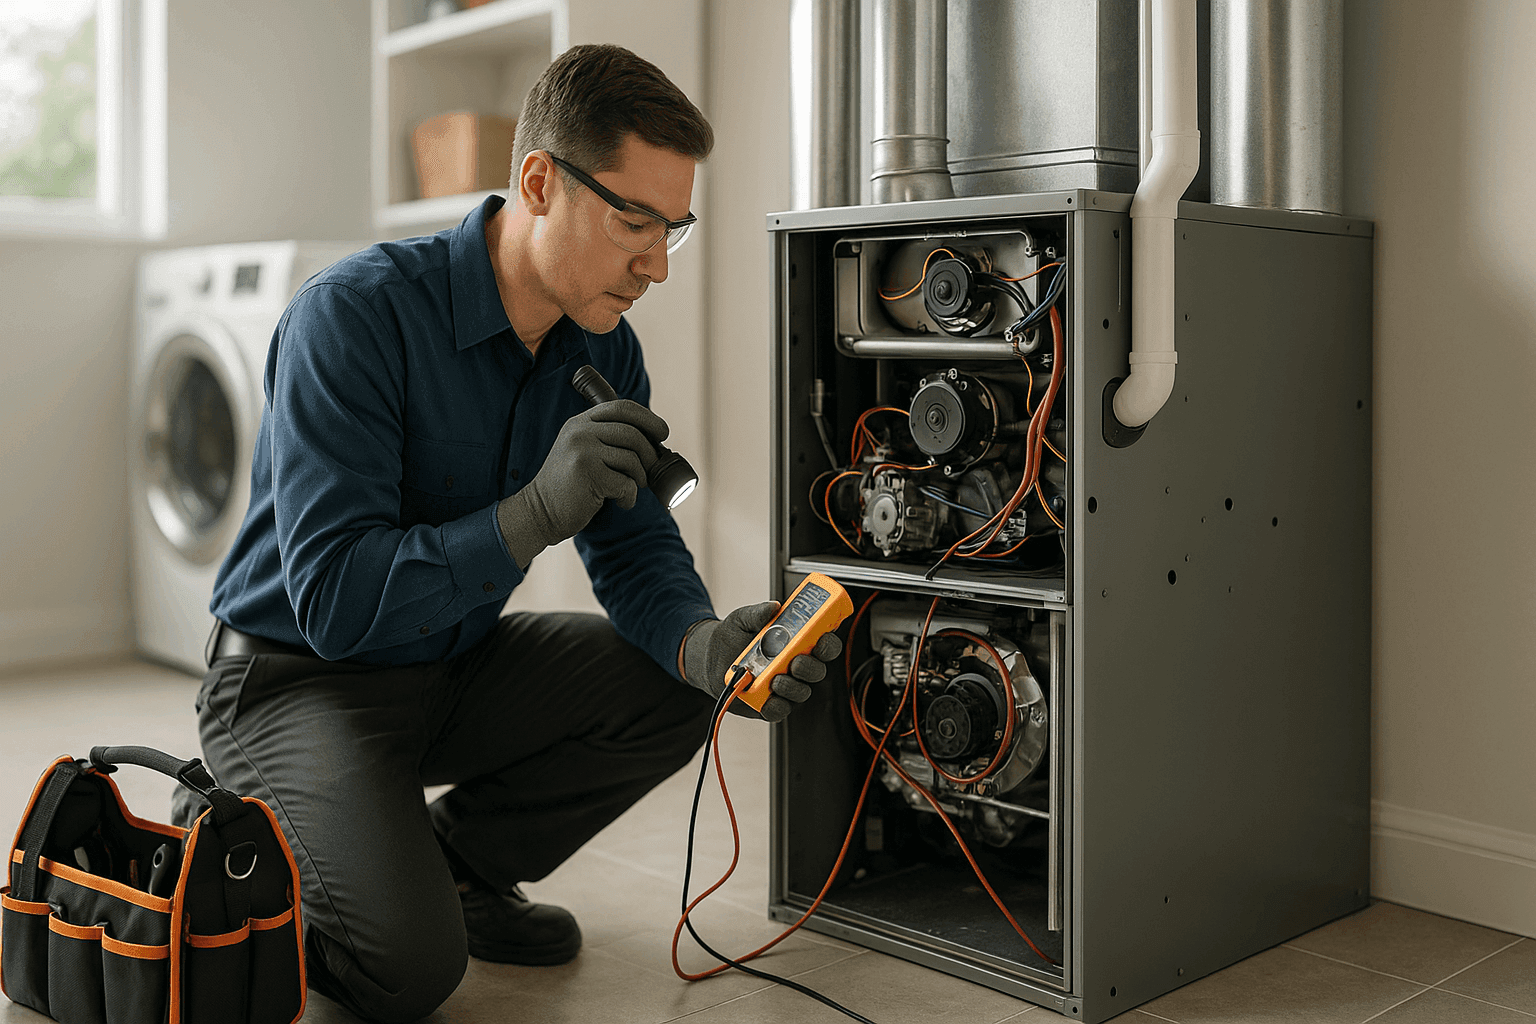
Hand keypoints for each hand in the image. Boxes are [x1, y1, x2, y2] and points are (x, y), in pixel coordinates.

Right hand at [497, 400, 668, 567]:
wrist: (540, 512)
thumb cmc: (571, 486)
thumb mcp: (584, 452)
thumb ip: (609, 440)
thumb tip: (655, 442)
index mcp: (580, 422)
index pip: (622, 408)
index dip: (648, 419)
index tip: (663, 433)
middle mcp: (580, 431)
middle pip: (633, 434)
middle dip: (649, 454)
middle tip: (650, 471)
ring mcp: (582, 450)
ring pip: (632, 458)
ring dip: (639, 478)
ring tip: (630, 488)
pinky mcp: (587, 473)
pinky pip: (626, 483)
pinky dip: (629, 497)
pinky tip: (619, 502)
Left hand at [682, 602, 843, 722]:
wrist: (710, 657)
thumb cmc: (732, 637)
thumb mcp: (744, 618)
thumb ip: (758, 612)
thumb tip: (773, 607)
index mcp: (796, 642)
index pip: (824, 645)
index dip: (828, 643)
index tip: (823, 638)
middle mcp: (794, 665)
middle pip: (817, 670)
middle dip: (810, 667)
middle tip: (796, 661)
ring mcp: (785, 686)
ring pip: (802, 691)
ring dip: (792, 686)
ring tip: (775, 678)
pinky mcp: (770, 704)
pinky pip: (780, 710)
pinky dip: (776, 706)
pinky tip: (768, 697)